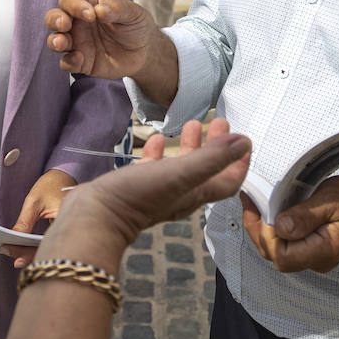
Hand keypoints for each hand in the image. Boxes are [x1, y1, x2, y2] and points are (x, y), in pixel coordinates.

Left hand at [4, 168, 77, 266]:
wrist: (63, 176)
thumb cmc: (51, 185)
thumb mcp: (34, 201)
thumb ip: (24, 222)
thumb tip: (13, 239)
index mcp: (68, 218)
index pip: (48, 243)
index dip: (32, 254)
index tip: (16, 259)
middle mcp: (74, 226)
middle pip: (52, 250)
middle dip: (32, 257)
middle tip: (15, 261)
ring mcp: (71, 229)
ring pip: (52, 249)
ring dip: (35, 254)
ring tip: (18, 257)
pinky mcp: (66, 231)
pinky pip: (53, 243)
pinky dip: (40, 248)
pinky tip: (27, 251)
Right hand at [44, 119, 250, 257]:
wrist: (94, 217)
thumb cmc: (138, 196)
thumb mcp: (180, 173)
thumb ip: (212, 158)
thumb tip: (244, 141)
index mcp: (195, 194)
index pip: (227, 181)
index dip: (239, 163)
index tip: (245, 140)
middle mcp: (180, 194)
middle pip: (206, 170)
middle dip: (216, 146)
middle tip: (219, 121)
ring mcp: (157, 191)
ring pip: (181, 166)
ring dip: (191, 145)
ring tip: (192, 123)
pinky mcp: (136, 187)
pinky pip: (155, 167)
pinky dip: (161, 151)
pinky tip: (159, 138)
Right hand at [45, 0, 160, 78]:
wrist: (145, 51)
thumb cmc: (136, 25)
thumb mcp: (132, 13)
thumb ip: (117, 10)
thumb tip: (99, 10)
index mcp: (87, 5)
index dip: (75, 5)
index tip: (90, 14)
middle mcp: (77, 23)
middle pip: (54, 17)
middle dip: (54, 20)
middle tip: (64, 24)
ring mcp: (78, 43)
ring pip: (55, 40)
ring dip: (55, 41)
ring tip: (63, 43)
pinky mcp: (81, 62)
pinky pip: (67, 62)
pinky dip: (69, 61)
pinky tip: (80, 59)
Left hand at [239, 175, 338, 273]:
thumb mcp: (332, 200)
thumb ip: (305, 216)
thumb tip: (280, 227)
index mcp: (324, 251)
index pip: (282, 257)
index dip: (268, 235)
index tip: (266, 209)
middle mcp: (316, 260)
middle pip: (274, 255)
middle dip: (258, 229)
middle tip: (252, 199)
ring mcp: (313, 255)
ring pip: (276, 251)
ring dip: (261, 227)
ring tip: (254, 201)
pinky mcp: (310, 247)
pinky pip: (285, 243)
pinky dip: (271, 228)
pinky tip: (266, 209)